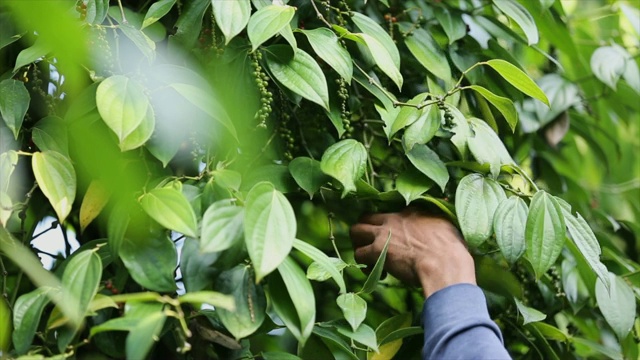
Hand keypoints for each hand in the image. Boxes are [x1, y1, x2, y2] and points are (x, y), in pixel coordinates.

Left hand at [350, 209, 475, 297]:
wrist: (444, 264)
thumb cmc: (451, 249)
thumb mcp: (446, 225)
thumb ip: (437, 220)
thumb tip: (446, 205)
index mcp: (410, 211)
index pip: (390, 212)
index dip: (389, 225)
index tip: (394, 238)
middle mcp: (392, 218)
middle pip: (365, 216)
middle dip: (364, 229)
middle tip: (370, 243)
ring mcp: (382, 233)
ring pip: (355, 231)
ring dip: (359, 244)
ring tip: (368, 257)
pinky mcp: (376, 250)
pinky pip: (359, 254)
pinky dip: (364, 264)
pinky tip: (376, 272)